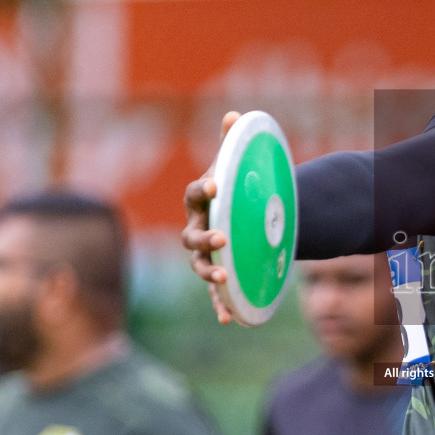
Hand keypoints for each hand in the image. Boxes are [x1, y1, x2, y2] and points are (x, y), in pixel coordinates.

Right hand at [181, 110, 241, 323]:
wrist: (242, 216)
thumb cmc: (233, 190)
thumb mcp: (234, 167)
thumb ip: (231, 143)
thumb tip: (234, 115)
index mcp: (199, 201)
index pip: (194, 194)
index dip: (202, 190)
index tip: (215, 185)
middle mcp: (196, 228)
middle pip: (192, 236)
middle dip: (205, 239)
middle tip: (223, 238)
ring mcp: (204, 254)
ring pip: (199, 266)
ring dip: (209, 273)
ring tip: (222, 277)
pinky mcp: (217, 274)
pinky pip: (215, 294)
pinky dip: (219, 306)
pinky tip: (228, 319)